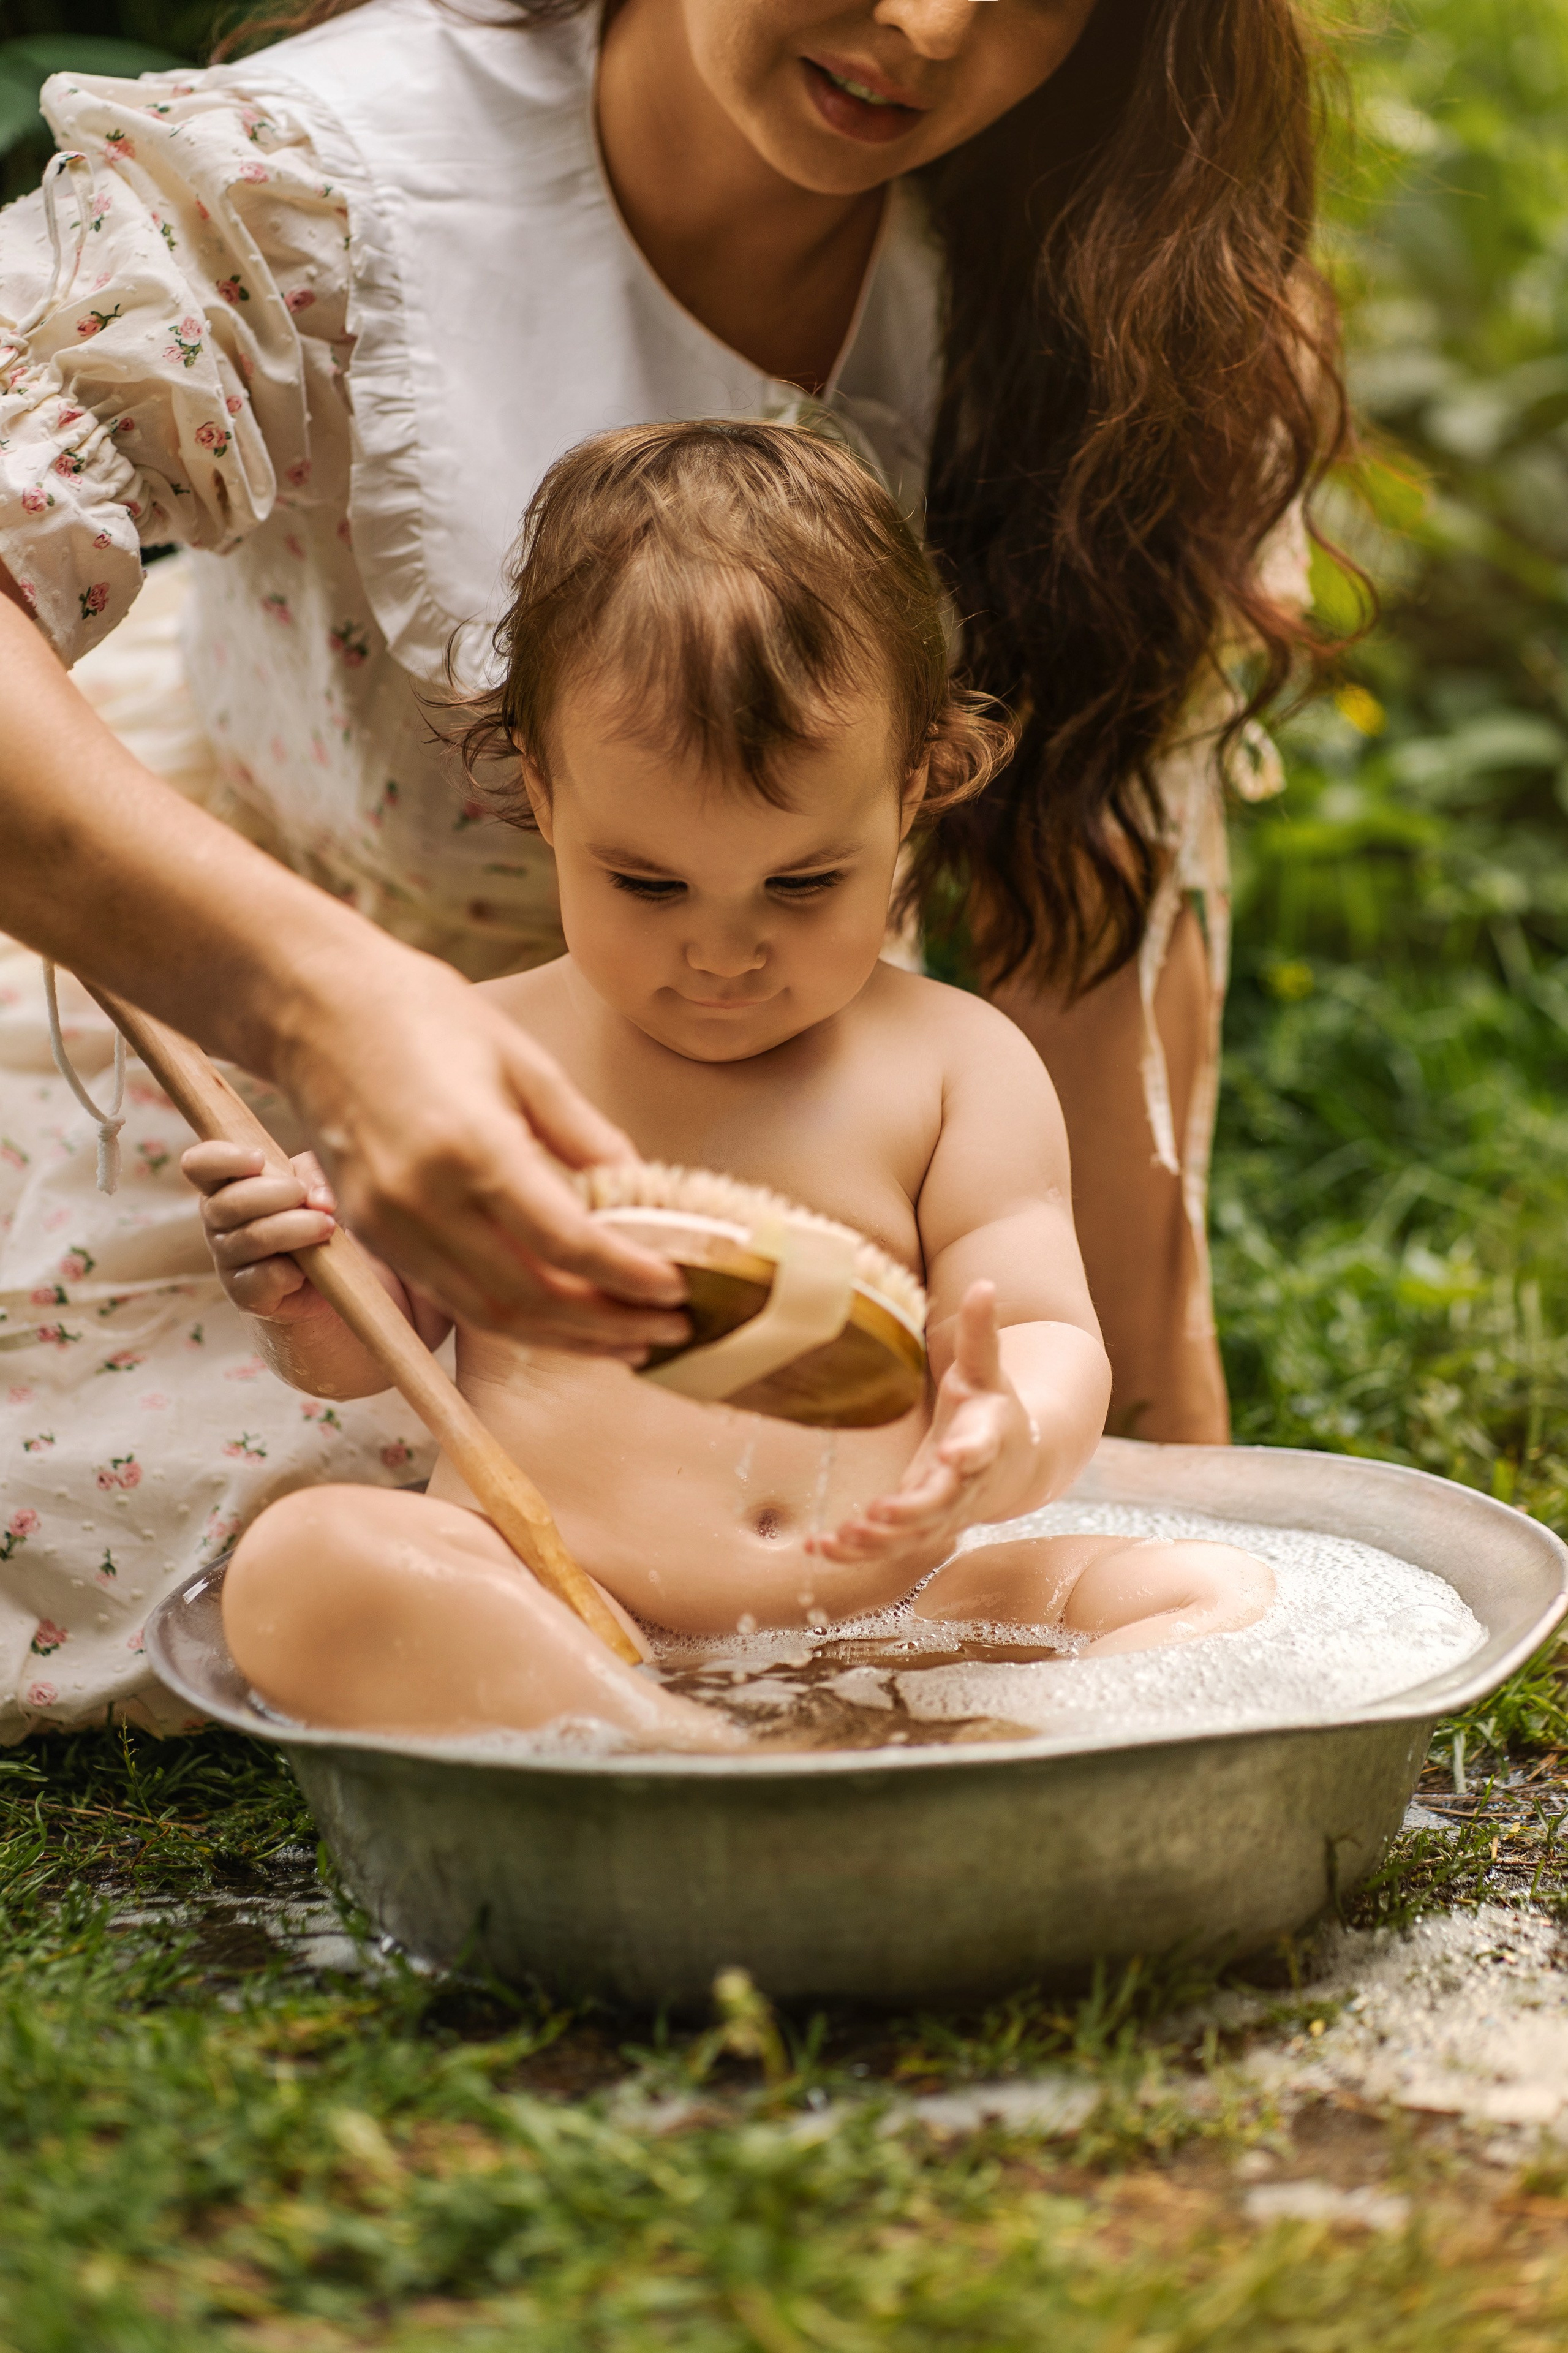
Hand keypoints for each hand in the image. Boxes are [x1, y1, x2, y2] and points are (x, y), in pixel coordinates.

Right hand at [182, 1142, 345, 1325]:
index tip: (259, 1159)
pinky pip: (263, 1278)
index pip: (199, 1165)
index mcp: (225, 1186)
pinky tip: (308, 1269)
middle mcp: (217, 1221)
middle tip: (307, 1197)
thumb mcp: (316, 1188)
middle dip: (276, 1194)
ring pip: (251, 1238)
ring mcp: (226, 1260)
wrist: (326, 1276)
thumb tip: (317, 1199)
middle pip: (227, 1203)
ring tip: (326, 1227)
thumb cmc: (313, 1219)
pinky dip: (292, 1271)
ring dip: (296, 1229)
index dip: (222, 1158)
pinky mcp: (243, 1293)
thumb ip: (314, 1177)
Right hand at [269, 948, 691, 1355]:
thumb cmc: (426, 1014)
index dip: (627, 1276)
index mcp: (471, 1145)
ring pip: (490, 1313)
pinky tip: (563, 1320)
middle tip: (669, 1330)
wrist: (317, 1006)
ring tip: (628, 1342)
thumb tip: (644, 1195)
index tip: (677, 1290)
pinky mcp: (372, 1232)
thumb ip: (585, 1136)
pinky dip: (515, 1318)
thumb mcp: (524, 1059)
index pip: (565, 1241)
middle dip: (608, 1325)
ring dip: (565, 1339)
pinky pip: (453, 1296)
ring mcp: (390, 1223)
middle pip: (530, 1297)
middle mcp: (423, 1197)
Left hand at [805, 1282, 1039, 1571]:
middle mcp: (967, 1484)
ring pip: (914, 1537)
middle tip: (879, 1513)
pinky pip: (889, 1548)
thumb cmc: (991, 1408)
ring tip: (840, 1536)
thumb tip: (985, 1284)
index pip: (981, 1447)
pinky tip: (817, 1548)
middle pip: (943, 1504)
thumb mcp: (987, 1370)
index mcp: (986, 1439)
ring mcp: (945, 1513)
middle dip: (912, 1512)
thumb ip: (981, 1334)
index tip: (951, 1454)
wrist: (1012, 1463)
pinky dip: (855, 1552)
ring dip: (878, 1541)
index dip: (968, 1453)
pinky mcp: (919, 1528)